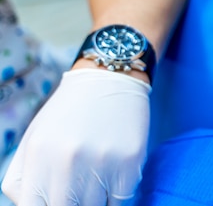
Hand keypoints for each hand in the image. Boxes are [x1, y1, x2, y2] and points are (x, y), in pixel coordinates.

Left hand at [2, 69, 150, 204]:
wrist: (111, 77)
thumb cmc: (69, 112)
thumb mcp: (34, 139)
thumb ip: (23, 179)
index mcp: (39, 156)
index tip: (56, 200)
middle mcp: (69, 161)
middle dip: (72, 204)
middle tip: (77, 193)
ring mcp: (103, 162)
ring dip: (95, 201)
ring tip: (95, 180)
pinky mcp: (131, 161)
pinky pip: (122, 200)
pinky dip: (116, 196)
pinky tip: (113, 178)